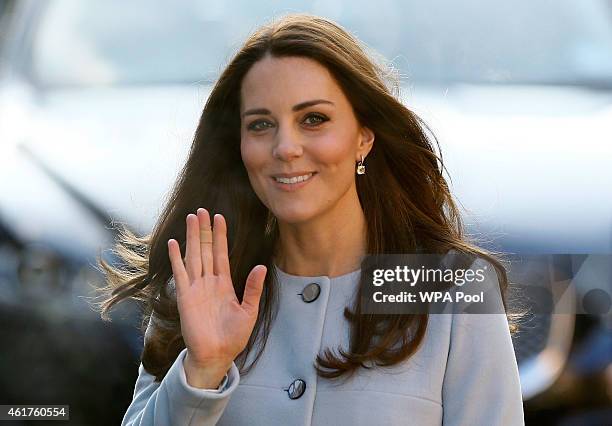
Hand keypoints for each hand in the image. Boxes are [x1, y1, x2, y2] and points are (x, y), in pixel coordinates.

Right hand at [167, 208, 265, 386]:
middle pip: (205, 249)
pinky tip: (173, 243)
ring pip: (193, 256)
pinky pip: (180, 273)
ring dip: (191, 237)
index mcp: (224, 283)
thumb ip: (252, 289)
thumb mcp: (249, 311)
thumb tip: (261, 267)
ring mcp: (196, 287)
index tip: (219, 217)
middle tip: (202, 210)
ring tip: (191, 218)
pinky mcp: (185, 296)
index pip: (221, 253)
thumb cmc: (233, 336)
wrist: (216, 355)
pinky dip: (176, 258)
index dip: (220, 235)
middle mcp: (209, 281)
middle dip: (204, 230)